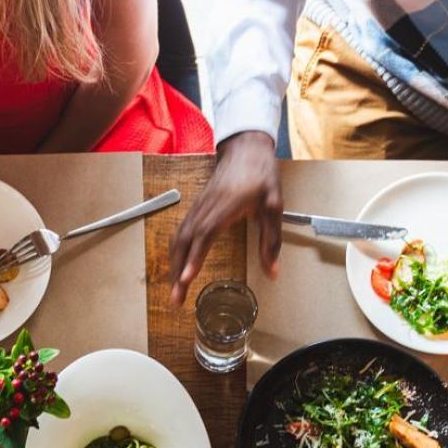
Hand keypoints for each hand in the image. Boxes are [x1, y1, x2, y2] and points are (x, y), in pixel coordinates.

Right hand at [167, 131, 280, 304]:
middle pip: (185, 242)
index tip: (186, 278)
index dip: (194, 258)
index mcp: (225, 207)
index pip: (204, 235)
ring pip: (179, 239)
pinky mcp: (196, 208)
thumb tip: (273, 272)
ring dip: (173, 265)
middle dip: (177, 272)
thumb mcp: (274, 206)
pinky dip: (175, 253)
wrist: (245, 147)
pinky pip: (181, 233)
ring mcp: (198, 207)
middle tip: (176, 300)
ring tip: (175, 290)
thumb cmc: (261, 174)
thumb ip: (271, 240)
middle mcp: (206, 208)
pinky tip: (176, 266)